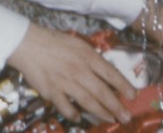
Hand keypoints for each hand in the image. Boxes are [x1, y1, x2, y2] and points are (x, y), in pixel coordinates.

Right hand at [6, 24, 134, 124]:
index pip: (110, 73)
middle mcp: (79, 70)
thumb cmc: (54, 42)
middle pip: (102, 92)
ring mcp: (66, 82)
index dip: (123, 86)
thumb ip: (91, 58)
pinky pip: (66, 107)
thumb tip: (106, 73)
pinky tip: (79, 118)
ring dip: (101, 113)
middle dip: (116, 106)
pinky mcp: (52, 92)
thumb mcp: (78, 44)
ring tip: (110, 119)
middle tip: (126, 117)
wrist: (28, 44)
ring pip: (87, 102)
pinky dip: (74, 114)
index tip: (133, 96)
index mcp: (87, 56)